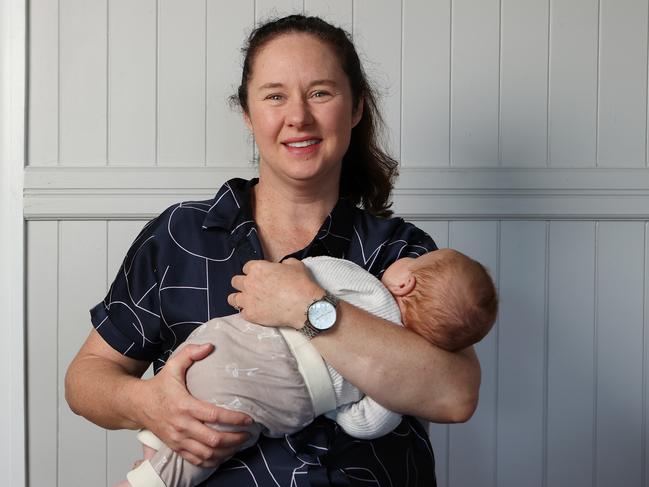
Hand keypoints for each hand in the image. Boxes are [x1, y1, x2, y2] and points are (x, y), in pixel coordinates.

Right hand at [137, 343, 252, 466]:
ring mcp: (178, 439)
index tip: (248, 419)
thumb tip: (210, 346)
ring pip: (207, 454)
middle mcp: (182, 426)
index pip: (214, 416)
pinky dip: (212, 460)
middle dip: (235, 439)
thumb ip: (190, 353)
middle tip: (248, 434)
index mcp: (184, 406)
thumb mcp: (172, 365)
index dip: (234, 419)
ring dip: (226, 452)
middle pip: (213, 439)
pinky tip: (224, 454)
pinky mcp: (176, 448)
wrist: (136, 405)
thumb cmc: (158, 386)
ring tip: (239, 444)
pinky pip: (197, 460)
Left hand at [228, 258, 323, 328]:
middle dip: (243, 283)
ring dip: (239, 298)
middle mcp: (248, 283)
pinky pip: (242, 313)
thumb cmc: (301, 284)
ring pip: (232, 298)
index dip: (253, 271)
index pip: (247, 267)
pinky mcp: (251, 314)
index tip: (259, 276)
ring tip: (247, 301)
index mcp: (257, 268)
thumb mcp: (295, 265)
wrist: (304, 306)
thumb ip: (284, 263)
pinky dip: (248, 312)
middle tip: (253, 288)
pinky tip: (256, 312)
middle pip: (236, 281)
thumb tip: (282, 266)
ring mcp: (248, 300)